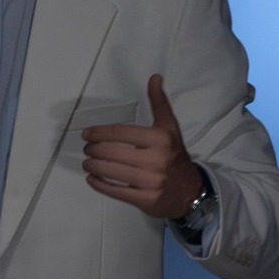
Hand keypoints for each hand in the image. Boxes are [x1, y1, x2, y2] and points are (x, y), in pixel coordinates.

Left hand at [81, 75, 203, 219]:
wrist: (191, 190)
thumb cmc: (175, 157)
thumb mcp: (169, 128)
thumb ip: (159, 103)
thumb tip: (154, 78)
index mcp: (160, 139)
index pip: (121, 133)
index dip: (99, 133)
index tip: (88, 134)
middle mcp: (156, 160)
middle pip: (112, 153)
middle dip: (94, 150)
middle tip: (88, 149)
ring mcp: (151, 181)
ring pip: (111, 172)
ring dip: (93, 167)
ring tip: (88, 163)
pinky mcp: (146, 199)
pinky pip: (115, 192)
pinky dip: (100, 185)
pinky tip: (93, 179)